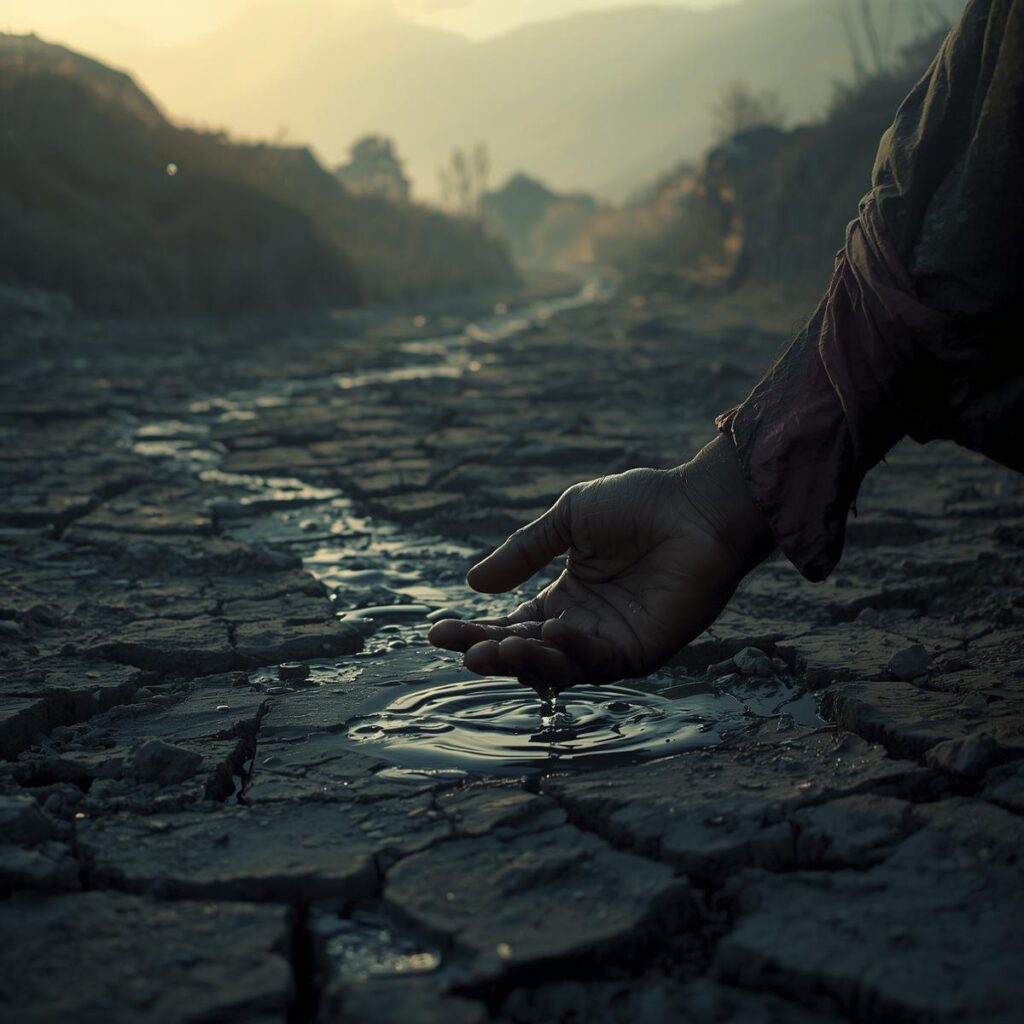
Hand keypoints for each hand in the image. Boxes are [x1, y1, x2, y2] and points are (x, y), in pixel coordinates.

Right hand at [428, 435, 773, 689]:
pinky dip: (567, 653)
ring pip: (555, 666)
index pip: (511, 625)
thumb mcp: (568, 520)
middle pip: (525, 652)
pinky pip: (595, 662)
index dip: (475, 631)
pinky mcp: (639, 652)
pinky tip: (547, 634)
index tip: (437, 632)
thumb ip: (523, 551)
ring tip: (489, 651)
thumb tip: (472, 582)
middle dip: (489, 653)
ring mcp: (609, 643)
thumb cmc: (640, 504)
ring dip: (522, 660)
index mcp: (564, 598)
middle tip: (458, 650)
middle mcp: (582, 627)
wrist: (697, 506)